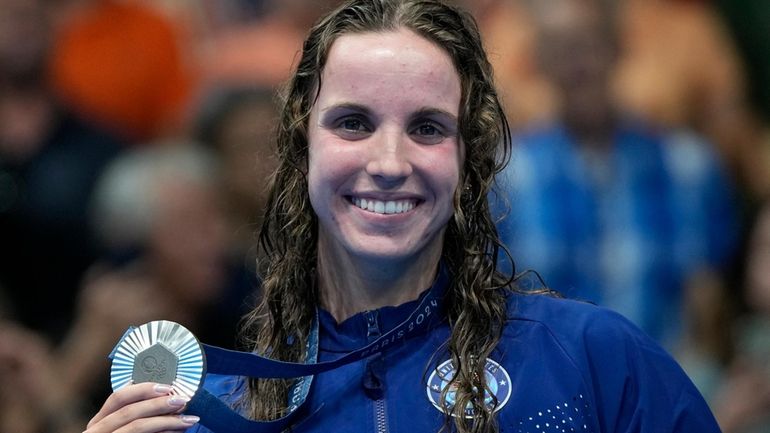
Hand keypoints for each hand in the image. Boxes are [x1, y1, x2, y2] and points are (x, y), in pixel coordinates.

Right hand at [84, 382, 199, 432]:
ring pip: (137, 427)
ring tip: (188, 419)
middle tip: (181, 401)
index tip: (167, 387)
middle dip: (158, 404)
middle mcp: (97, 432)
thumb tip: (162, 393)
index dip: (143, 389)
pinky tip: (177, 432)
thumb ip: (135, 413)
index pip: (117, 398)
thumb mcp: (122, 426)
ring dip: (166, 421)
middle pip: (129, 412)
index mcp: (98, 422)